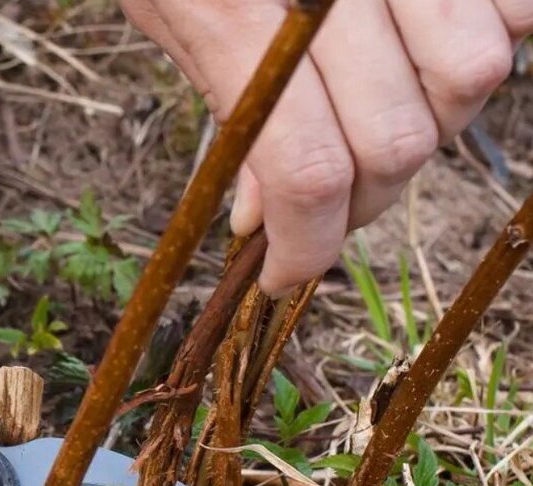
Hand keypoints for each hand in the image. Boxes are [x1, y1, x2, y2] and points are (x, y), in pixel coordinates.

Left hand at [120, 0, 529, 293]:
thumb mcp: (172, 13)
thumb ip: (235, 116)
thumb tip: (273, 221)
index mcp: (241, 9)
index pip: (310, 168)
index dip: (309, 246)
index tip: (287, 275)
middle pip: (402, 137)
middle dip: (359, 199)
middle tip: (320, 202)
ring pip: (478, 73)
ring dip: (428, 120)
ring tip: (372, 109)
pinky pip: (519, 9)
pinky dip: (488, 39)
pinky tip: (419, 47)